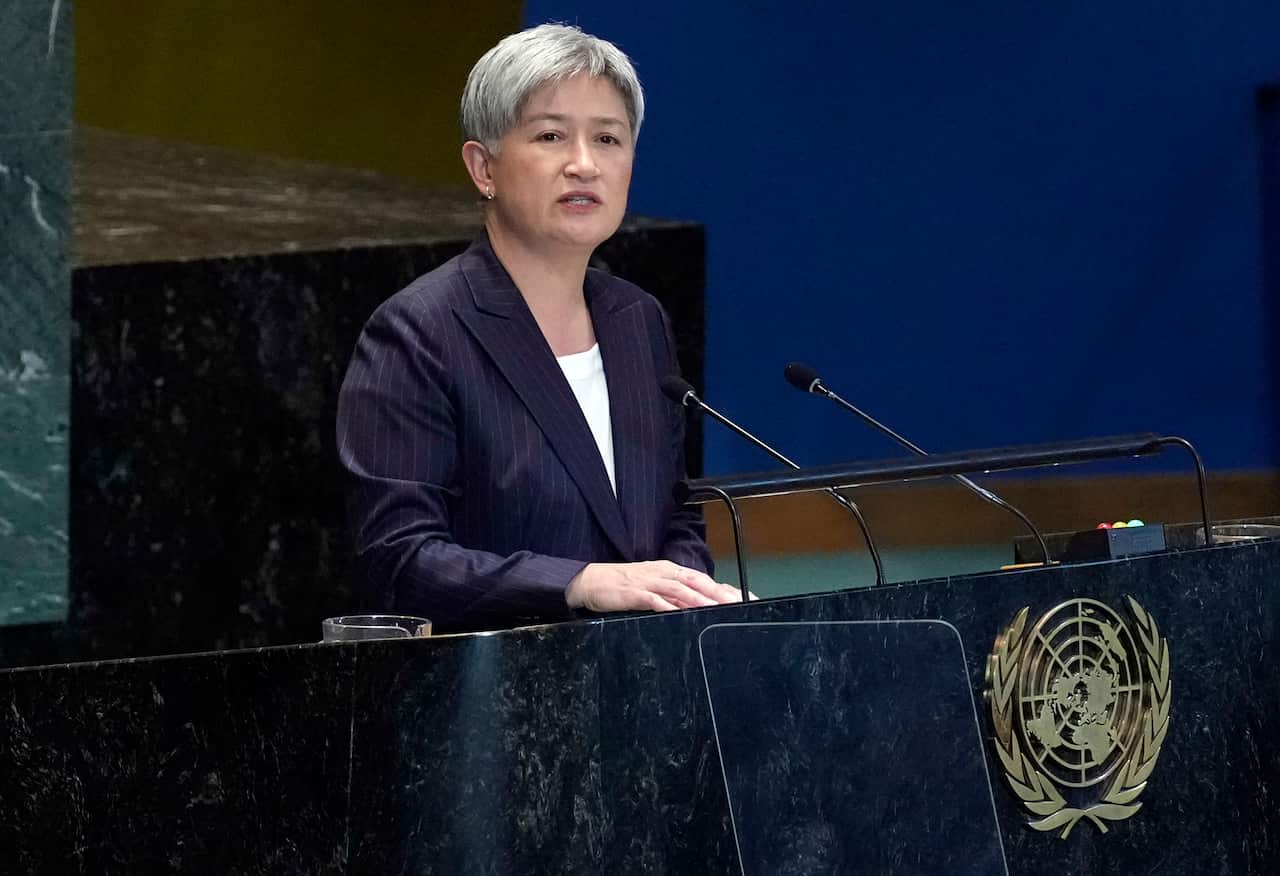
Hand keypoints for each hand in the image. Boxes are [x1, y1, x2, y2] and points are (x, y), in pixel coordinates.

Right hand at [565, 560, 743, 612]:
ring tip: (715, 608)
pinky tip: (679, 612)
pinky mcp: (634, 592)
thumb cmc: (622, 586)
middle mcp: (662, 573)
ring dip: (698, 599)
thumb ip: (673, 596)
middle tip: (737, 603)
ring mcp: (648, 581)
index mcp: (669, 571)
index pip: (701, 579)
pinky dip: (667, 605)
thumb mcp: (652, 588)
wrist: (590, 581)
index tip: (742, 598)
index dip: (722, 588)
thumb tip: (696, 607)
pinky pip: (654, 599)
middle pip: (696, 581)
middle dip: (717, 592)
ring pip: (679, 589)